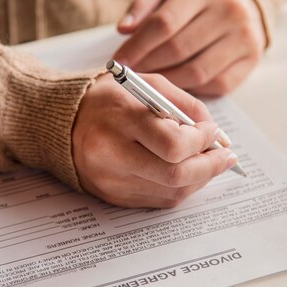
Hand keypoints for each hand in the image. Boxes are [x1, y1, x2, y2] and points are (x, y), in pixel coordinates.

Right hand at [72, 72, 236, 207]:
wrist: (61, 123)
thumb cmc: (107, 99)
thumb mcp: (145, 85)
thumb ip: (184, 105)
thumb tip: (217, 136)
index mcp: (118, 119)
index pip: (172, 144)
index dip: (202, 141)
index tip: (211, 132)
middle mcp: (111, 154)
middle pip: (175, 175)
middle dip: (209, 167)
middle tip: (225, 157)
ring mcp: (110, 180)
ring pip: (171, 193)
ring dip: (199, 180)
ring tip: (208, 162)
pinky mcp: (111, 196)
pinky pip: (157, 201)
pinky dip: (179, 188)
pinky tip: (186, 172)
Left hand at [114, 0, 264, 95]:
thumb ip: (144, 3)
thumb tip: (124, 30)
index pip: (163, 24)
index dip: (137, 47)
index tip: (119, 62)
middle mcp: (229, 10)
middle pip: (178, 50)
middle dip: (149, 67)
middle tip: (132, 76)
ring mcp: (244, 36)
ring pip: (196, 73)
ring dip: (168, 83)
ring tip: (152, 81)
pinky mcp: (251, 58)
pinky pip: (217, 84)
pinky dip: (194, 89)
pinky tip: (178, 84)